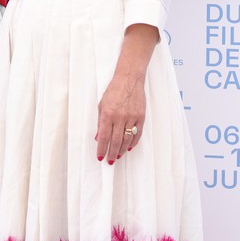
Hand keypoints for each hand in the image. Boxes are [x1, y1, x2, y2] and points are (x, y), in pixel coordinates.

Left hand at [95, 22, 158, 162]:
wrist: (129, 79)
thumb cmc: (113, 90)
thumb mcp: (102, 105)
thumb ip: (100, 122)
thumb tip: (99, 137)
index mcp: (108, 114)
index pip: (104, 136)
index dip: (102, 149)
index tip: (100, 157)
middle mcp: (120, 117)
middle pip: (116, 141)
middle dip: (112, 153)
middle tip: (110, 161)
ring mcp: (132, 117)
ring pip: (127, 139)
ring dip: (122, 150)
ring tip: (118, 156)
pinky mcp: (141, 117)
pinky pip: (137, 133)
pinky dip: (133, 142)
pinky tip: (129, 147)